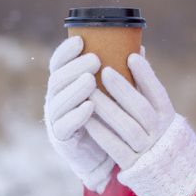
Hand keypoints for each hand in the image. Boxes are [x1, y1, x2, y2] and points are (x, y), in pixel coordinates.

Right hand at [44, 36, 114, 192]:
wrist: (98, 155)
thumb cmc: (105, 117)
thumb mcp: (110, 93)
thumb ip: (118, 73)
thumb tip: (139, 49)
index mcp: (64, 84)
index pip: (58, 63)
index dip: (65, 51)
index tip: (80, 40)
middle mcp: (56, 98)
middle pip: (57, 79)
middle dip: (74, 67)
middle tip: (95, 60)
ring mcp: (56, 119)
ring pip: (58, 101)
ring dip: (74, 89)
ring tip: (90, 80)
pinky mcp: (61, 138)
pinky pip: (64, 125)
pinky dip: (76, 115)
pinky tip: (90, 106)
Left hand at [85, 53, 175, 168]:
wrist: (174, 180)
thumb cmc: (159, 137)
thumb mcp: (161, 115)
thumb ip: (146, 88)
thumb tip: (135, 49)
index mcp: (168, 118)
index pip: (158, 94)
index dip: (147, 75)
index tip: (132, 56)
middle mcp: (160, 134)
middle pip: (141, 108)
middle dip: (123, 88)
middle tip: (103, 70)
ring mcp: (147, 151)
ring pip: (126, 127)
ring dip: (107, 108)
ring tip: (89, 91)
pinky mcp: (133, 166)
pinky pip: (115, 148)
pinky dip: (101, 132)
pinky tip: (87, 119)